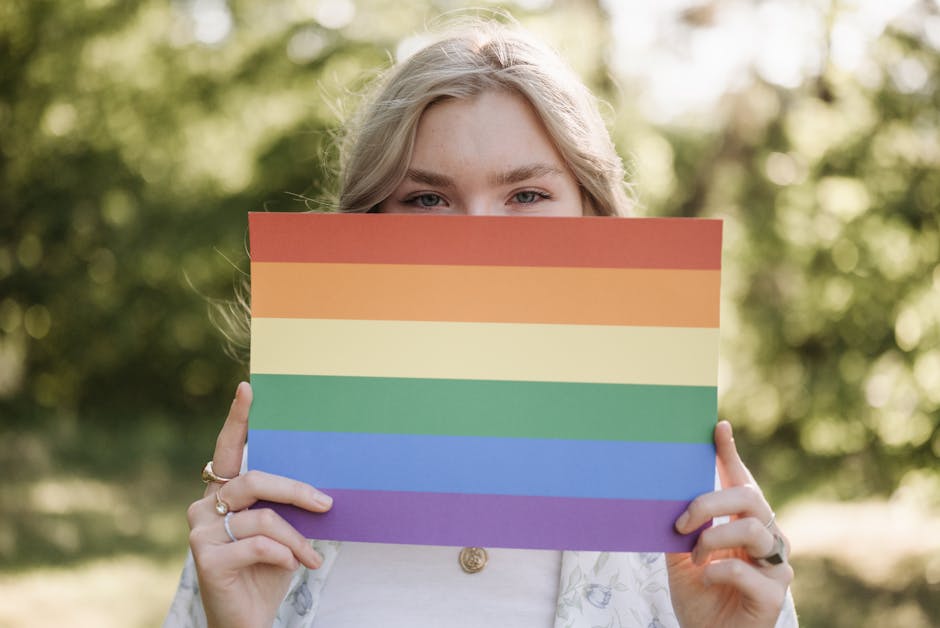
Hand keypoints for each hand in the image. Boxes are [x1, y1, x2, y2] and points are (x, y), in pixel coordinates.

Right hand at [186, 382, 332, 627]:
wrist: (247, 621)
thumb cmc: (268, 571)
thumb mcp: (284, 531)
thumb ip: (286, 505)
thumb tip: (322, 483)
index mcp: (223, 495)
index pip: (229, 450)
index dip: (238, 419)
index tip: (249, 389)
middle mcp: (204, 507)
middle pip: (254, 480)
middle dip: (296, 490)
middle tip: (327, 503)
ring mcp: (201, 532)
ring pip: (263, 516)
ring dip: (297, 537)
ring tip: (313, 556)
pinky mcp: (206, 559)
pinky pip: (260, 544)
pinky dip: (286, 555)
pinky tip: (295, 566)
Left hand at [666, 421, 792, 627]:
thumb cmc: (699, 595)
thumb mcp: (679, 557)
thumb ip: (680, 528)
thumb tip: (663, 494)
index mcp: (741, 524)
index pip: (740, 482)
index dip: (730, 453)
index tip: (717, 427)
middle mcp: (765, 538)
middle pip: (749, 498)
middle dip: (711, 501)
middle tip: (682, 520)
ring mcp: (774, 564)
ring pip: (752, 529)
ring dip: (712, 539)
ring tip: (694, 557)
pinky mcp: (774, 594)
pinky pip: (746, 570)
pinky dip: (718, 570)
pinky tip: (705, 578)